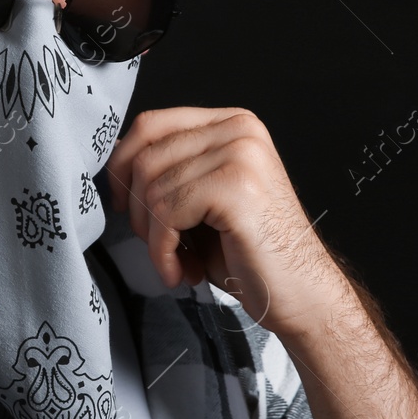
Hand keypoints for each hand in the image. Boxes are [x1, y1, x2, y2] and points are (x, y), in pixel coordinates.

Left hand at [103, 107, 346, 334]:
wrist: (302, 294)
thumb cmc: (251, 253)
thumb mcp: (202, 200)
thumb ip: (170, 172)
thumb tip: (115, 161)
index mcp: (231, 124)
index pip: (152, 124)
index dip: (122, 165)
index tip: (119, 202)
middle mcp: (239, 130)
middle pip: (146, 157)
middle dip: (136, 211)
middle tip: (160, 245)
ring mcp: (240, 154)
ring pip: (152, 189)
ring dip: (153, 238)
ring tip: (178, 262)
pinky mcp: (236, 187)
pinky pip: (167, 213)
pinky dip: (163, 251)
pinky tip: (184, 271)